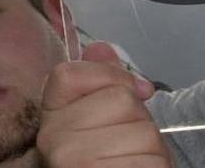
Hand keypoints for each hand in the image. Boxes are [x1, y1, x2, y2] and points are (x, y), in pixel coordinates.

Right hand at [37, 42, 172, 167]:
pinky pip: (152, 159)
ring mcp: (80, 163)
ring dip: (151, 149)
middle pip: (119, 99)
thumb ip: (98, 85)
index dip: (108, 76)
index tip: (129, 93)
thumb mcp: (96, 124)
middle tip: (126, 145)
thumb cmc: (102, 165)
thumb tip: (101, 48)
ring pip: (143, 130)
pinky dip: (155, 167)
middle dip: (137, 120)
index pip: (69, 74)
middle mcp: (56, 142)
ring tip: (133, 163)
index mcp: (49, 124)